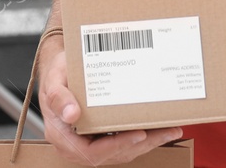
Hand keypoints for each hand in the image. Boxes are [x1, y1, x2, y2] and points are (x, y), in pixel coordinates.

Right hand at [36, 33, 183, 163]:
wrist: (59, 71)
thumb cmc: (58, 74)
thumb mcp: (54, 79)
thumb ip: (59, 96)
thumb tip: (71, 114)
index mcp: (61, 135)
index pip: (91, 152)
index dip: (117, 146)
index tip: (139, 134)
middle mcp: (75, 144)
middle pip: (112, 154)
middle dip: (141, 144)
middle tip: (166, 131)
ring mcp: (89, 142)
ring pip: (121, 151)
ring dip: (147, 143)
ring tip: (170, 130)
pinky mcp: (100, 137)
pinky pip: (122, 142)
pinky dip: (142, 137)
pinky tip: (160, 128)